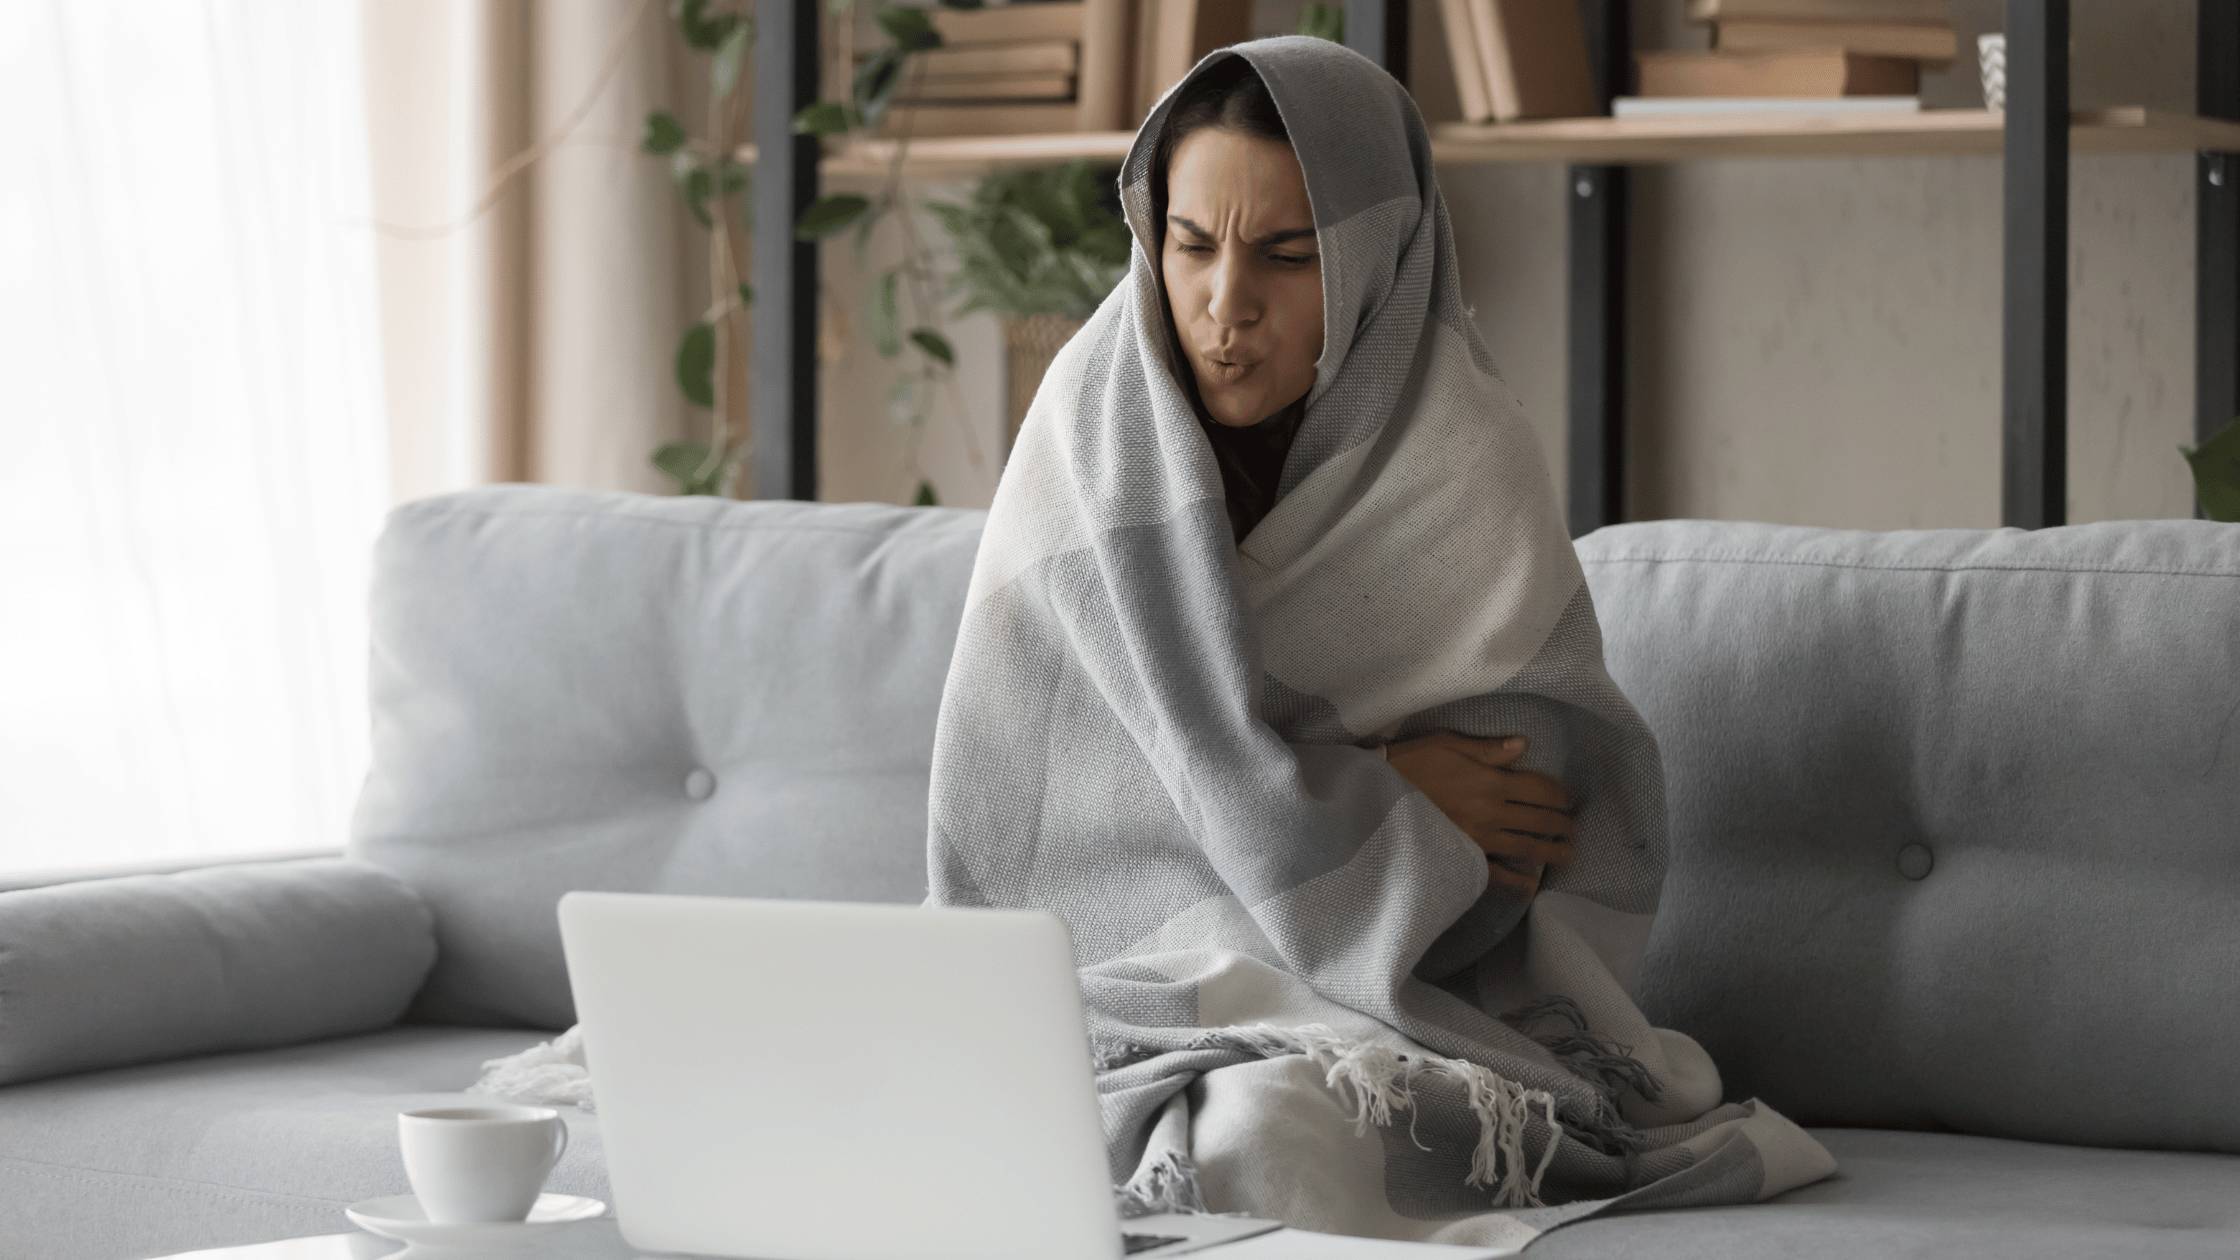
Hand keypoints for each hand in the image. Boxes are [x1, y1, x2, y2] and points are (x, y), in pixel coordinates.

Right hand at [1387, 732, 1574, 898]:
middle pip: (1540, 820)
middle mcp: (1491, 813)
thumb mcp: (1448, 744)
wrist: (1375, 794)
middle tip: (1574, 827)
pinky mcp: (1462, 856)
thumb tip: (1524, 745)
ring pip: (1527, 848)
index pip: (1540, 789)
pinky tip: (1529, 886)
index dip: (1560, 794)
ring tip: (1566, 854)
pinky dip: (1515, 883)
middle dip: (1563, 823)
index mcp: (1490, 782)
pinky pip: (1495, 875)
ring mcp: (1478, 839)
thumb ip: (1489, 749)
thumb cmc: (1409, 764)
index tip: (1568, 798)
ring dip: (1552, 852)